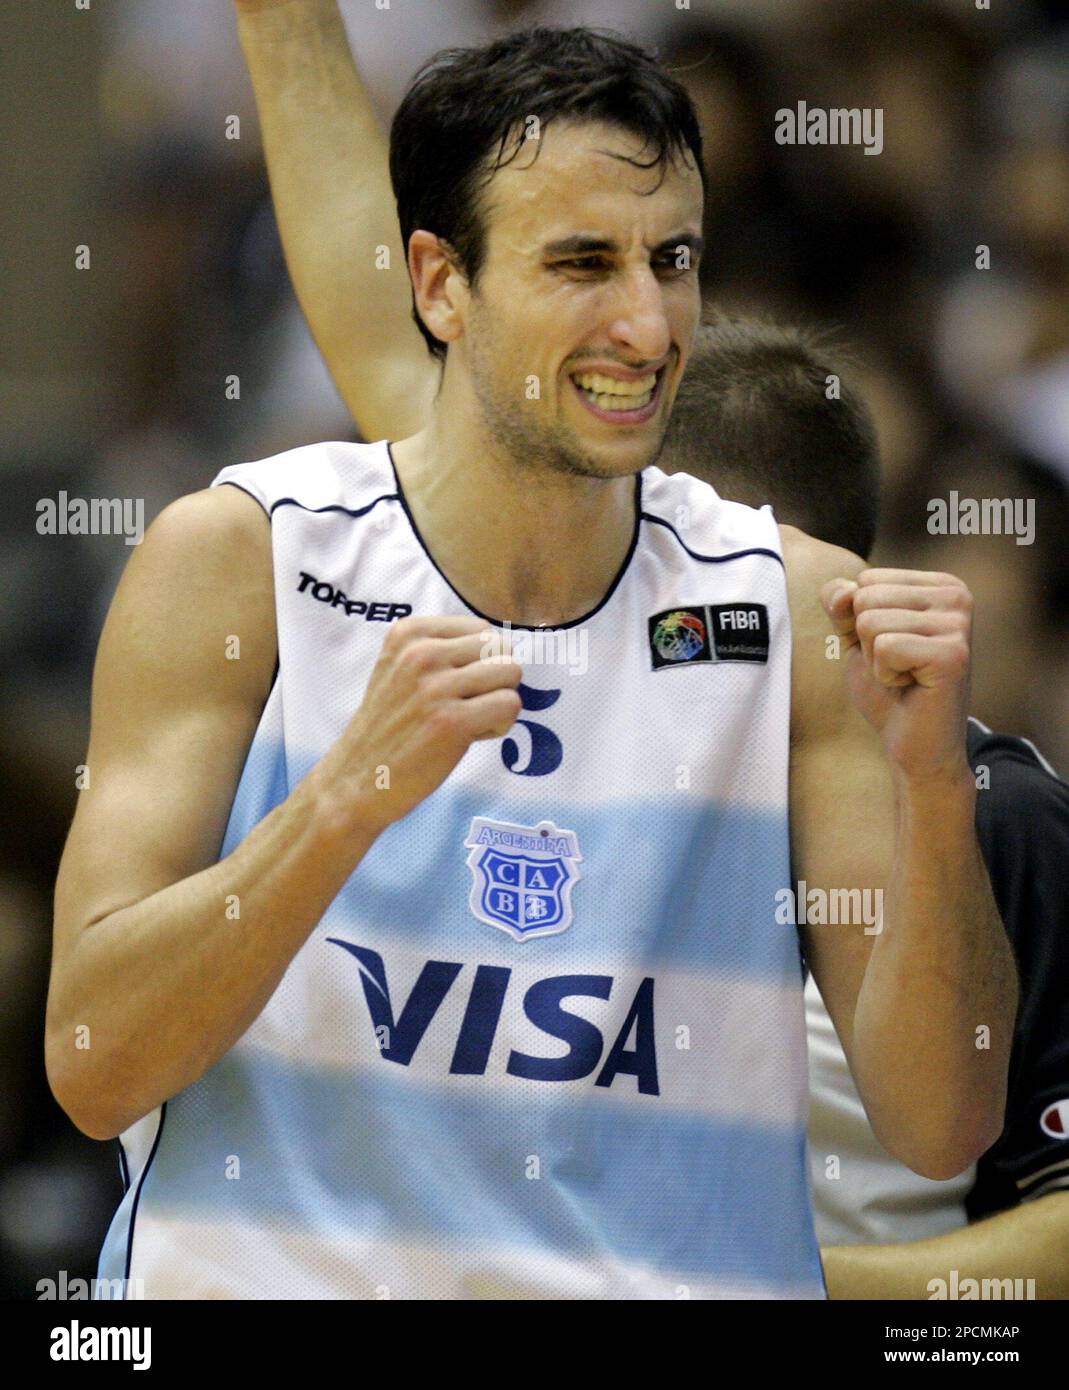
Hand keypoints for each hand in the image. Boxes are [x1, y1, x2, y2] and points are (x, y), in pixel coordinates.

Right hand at [315, 615, 521, 836]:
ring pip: (511, 672)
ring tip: (467, 720)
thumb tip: (504, 645)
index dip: (479, 661)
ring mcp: (436, 687)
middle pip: (501, 647)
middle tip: (465, 705)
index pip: (481, 629)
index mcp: (409, 633)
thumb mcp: (400, 668)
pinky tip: (468, 737)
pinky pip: (510, 704)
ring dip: (499, 700)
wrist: (357, 778)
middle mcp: (421, 653)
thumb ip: (443, 649)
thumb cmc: (389, 726)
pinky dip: (499, 725)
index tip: (452, 686)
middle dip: (495, 678)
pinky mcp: (452, 721)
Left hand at [821, 568, 972, 782]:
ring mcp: (959, 624)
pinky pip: (885, 647)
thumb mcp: (855, 636)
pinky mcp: (952, 655)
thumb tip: (845, 592)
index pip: (866, 580)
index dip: (861, 622)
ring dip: (876, 660)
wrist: (916, 746)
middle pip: (866, 598)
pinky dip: (885, 674)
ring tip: (905, 677)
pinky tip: (911, 686)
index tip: (892, 649)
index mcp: (940, 585)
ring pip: (871, 622)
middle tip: (897, 667)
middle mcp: (957, 597)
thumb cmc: (889, 689)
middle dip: (867, 641)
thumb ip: (841, 604)